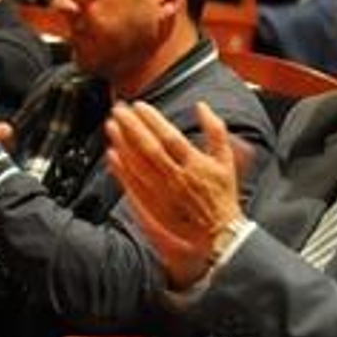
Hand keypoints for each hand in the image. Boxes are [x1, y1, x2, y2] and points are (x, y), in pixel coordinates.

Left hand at [105, 101, 243, 287]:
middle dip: (132, 127)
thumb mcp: (226, 159)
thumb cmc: (222, 193)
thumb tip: (202, 106)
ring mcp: (164, 193)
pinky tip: (111, 156)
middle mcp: (178, 178)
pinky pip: (134, 185)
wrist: (218, 230)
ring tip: (111, 127)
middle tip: (118, 110)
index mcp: (195, 164)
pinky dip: (121, 170)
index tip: (139, 105)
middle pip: (150, 149)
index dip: (153, 120)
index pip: (170, 137)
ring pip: (139, 166)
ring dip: (123, 145)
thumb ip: (215, 130)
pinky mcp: (154, 205)